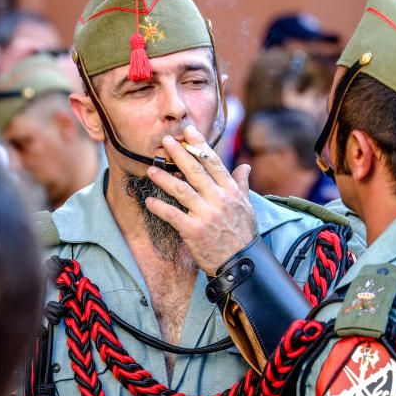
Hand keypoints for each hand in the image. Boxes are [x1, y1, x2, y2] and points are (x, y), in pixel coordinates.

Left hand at [146, 124, 257, 273]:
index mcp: (230, 191)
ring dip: (164, 178)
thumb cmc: (243, 234)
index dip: (200, 146)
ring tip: (151, 169)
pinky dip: (160, 207)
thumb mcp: (246, 206)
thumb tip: (245, 166)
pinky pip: (173, 215)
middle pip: (195, 170)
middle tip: (165, 141)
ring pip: (181, 190)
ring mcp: (206, 215)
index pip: (213, 162)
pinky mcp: (194, 231)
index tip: (188, 132)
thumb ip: (241, 184)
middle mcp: (218, 199)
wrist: (242, 263)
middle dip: (179, 153)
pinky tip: (149, 201)